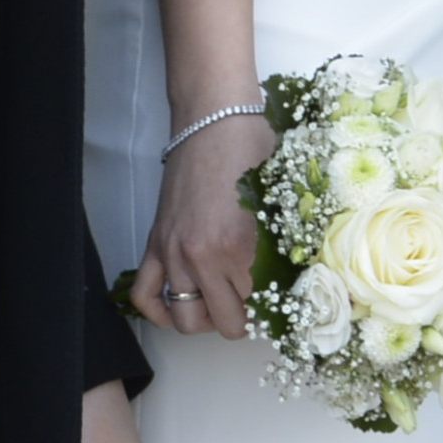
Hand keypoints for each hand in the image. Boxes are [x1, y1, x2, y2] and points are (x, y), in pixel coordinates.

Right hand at [131, 110, 271, 338]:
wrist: (214, 118)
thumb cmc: (255, 150)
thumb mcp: (282, 200)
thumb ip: (285, 246)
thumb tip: (298, 283)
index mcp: (241, 249)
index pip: (260, 309)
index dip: (277, 308)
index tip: (285, 301)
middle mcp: (203, 258)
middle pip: (224, 323)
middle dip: (245, 319)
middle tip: (258, 303)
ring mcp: (173, 254)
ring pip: (186, 321)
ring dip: (207, 318)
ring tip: (225, 301)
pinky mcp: (154, 244)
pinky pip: (144, 296)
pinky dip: (160, 311)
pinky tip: (181, 304)